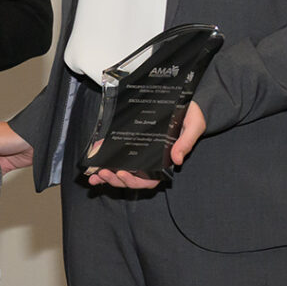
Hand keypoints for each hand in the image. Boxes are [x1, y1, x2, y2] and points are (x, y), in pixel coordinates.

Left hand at [83, 102, 205, 190]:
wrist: (187, 103)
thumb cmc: (192, 116)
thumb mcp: (194, 126)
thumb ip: (186, 142)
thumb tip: (177, 160)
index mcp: (165, 162)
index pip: (150, 180)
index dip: (135, 182)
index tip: (123, 173)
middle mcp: (150, 161)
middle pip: (132, 180)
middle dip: (116, 180)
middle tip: (103, 173)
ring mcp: (140, 154)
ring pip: (121, 172)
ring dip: (107, 176)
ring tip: (94, 174)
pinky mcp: (131, 145)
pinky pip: (117, 157)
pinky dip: (104, 161)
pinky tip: (93, 162)